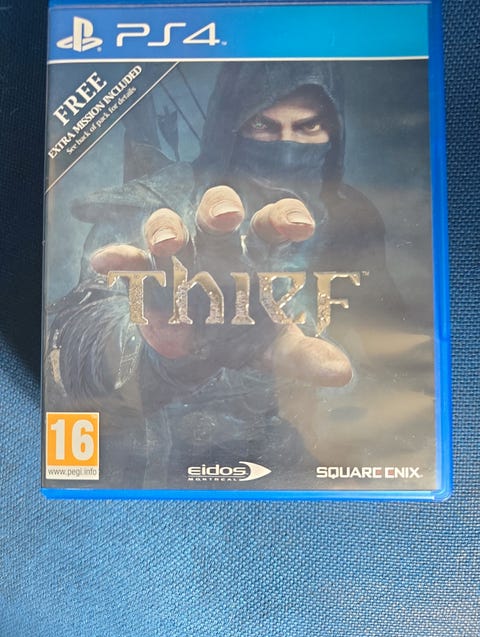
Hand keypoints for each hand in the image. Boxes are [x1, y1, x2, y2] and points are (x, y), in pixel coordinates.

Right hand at [90, 185, 351, 387]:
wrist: (200, 348)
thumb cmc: (245, 334)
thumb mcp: (274, 347)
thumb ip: (304, 356)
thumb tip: (343, 374)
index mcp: (254, 256)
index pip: (271, 224)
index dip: (284, 217)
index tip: (299, 227)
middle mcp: (216, 247)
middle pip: (217, 209)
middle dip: (219, 207)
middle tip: (226, 218)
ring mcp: (179, 258)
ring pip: (168, 227)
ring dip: (165, 230)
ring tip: (167, 247)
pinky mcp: (147, 278)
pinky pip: (131, 261)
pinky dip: (119, 259)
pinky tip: (106, 263)